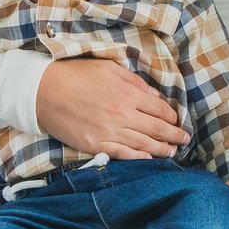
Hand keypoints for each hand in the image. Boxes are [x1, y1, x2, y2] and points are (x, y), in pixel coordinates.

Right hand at [35, 57, 189, 159]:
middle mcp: (123, 115)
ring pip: (144, 144)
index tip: (178, 120)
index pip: (160, 109)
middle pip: (157, 128)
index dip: (172, 116)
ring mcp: (110, 133)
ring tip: (174, 152)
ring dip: (162, 149)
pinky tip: (150, 160)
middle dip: (174, 135)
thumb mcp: (109, 68)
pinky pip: (124, 155)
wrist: (44, 92)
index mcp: (128, 94)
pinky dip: (140, 158)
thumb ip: (135, 82)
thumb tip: (155, 96)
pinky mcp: (96, 146)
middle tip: (185, 139)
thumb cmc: (76, 75)